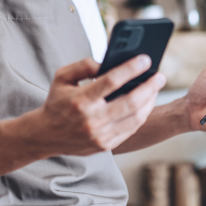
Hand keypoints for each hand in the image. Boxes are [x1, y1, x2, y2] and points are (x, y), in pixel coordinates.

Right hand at [31, 55, 165, 156]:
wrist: (45, 135)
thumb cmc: (57, 101)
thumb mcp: (62, 77)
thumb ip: (84, 65)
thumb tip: (107, 61)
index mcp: (80, 100)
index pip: (111, 81)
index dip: (131, 69)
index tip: (146, 59)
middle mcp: (91, 120)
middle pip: (130, 102)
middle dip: (149, 87)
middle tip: (160, 76)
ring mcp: (99, 135)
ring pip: (134, 118)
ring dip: (150, 102)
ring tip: (155, 88)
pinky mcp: (105, 145)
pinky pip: (131, 129)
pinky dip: (142, 115)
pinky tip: (146, 103)